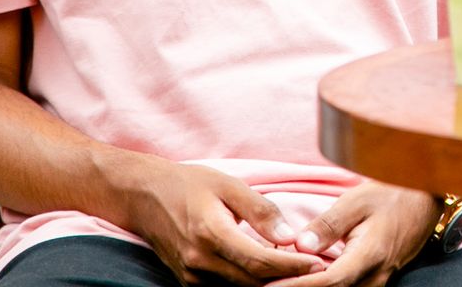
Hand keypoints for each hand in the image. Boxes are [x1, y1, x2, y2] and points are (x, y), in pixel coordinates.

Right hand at [121, 159, 323, 284]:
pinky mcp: (189, 282)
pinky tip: (269, 269)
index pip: (260, 261)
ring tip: (298, 270)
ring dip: (270, 283)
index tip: (319, 264)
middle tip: (317, 269)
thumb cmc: (188, 184)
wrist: (143, 197)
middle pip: (253, 282)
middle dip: (287, 279)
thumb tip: (290, 235)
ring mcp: (192, 277)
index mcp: (211, 234)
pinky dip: (250, 282)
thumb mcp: (228, 185)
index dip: (292, 266)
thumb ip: (260, 210)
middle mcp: (199, 262)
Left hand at [264, 181, 439, 286]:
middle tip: (264, 285)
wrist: (424, 198)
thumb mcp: (358, 200)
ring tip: (279, 283)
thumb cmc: (391, 194)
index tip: (269, 286)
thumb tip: (299, 244)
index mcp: (370, 256)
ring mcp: (376, 282)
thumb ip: (328, 225)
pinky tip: (302, 280)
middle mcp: (374, 277)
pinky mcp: (373, 281)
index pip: (328, 282)